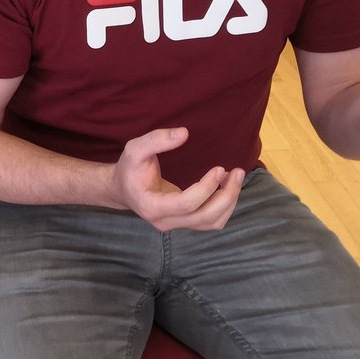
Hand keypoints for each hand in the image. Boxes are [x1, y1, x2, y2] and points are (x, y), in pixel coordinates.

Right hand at [111, 128, 245, 231]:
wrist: (123, 189)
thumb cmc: (129, 169)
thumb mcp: (135, 149)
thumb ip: (156, 140)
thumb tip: (184, 133)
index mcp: (152, 206)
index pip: (187, 204)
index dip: (207, 187)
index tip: (219, 168)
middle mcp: (166, 221)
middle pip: (205, 217)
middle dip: (227, 196)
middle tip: (237, 172)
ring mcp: (176, 225)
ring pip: (212, 222)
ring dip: (229, 201)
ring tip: (235, 177)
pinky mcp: (185, 222)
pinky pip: (212, 221)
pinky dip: (225, 205)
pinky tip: (226, 185)